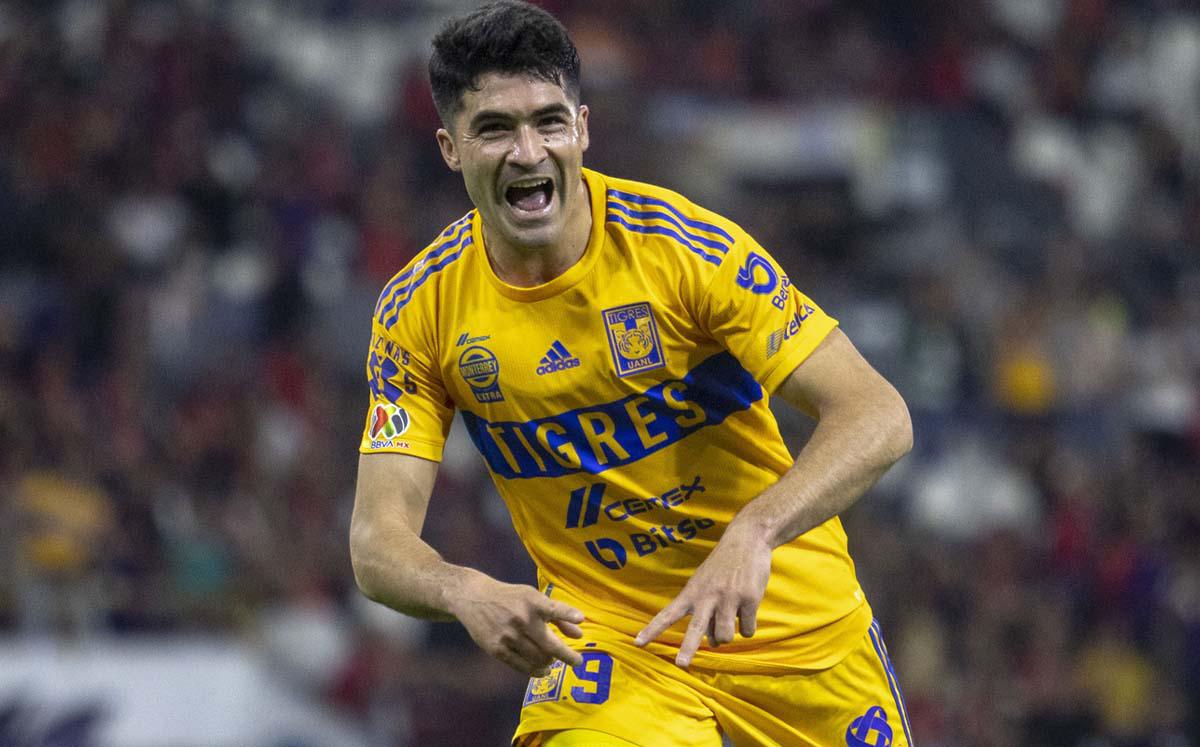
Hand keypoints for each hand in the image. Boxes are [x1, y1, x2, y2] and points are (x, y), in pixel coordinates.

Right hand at [450, 574, 584, 675]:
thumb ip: (558, 616)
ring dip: (550, 662)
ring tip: (553, 661)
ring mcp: (508, 635)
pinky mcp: (496, 649)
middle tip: (578, 662)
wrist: (474, 598)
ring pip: (537, 658)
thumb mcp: (533, 598)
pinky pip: (521, 666)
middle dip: (567, 656)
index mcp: (532, 602)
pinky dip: (535, 671)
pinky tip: (543, 670)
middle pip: (549, 645)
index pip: (553, 609)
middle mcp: (521, 618)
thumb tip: (580, 634)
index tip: (581, 619)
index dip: (568, 613)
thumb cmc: (511, 598)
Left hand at [634, 526, 771, 667]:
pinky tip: (747, 609)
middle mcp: (707, 596)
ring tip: (732, 617)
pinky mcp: (749, 599)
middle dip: (688, 648)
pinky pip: (747, 630)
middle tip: (680, 664)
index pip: (667, 614)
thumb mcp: (706, 585)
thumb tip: (712, 643)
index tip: (637, 643)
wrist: (747, 539)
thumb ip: (705, 614)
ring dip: (728, 635)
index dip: (652, 630)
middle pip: (695, 628)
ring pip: (725, 636)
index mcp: (691, 592)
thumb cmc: (723, 566)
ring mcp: (728, 598)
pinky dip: (747, 626)